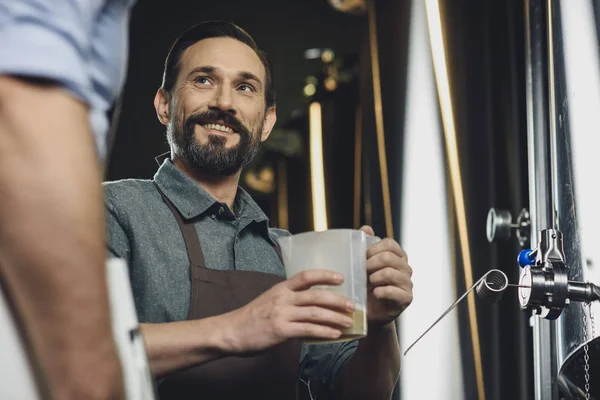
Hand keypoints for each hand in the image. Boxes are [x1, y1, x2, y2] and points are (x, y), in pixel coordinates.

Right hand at [222, 270, 355, 354]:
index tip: (341, 278)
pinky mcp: (281, 330)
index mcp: (281, 288)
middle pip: (316, 295)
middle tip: (352, 305)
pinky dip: (324, 331)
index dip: (325, 275)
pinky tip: (334, 334)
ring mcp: (282, 314)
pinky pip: (308, 330)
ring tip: (348, 322)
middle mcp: (283, 298)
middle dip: (337, 300)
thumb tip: (311, 305)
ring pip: (315, 312)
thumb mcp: (270, 300)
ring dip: (335, 317)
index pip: (306, 276)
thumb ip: (289, 300)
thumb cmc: (252, 317)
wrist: (232, 331)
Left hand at [361, 226, 412, 326]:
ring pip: (390, 273)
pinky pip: (394, 291)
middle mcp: (405, 268)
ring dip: (374, 277)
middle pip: (389, 257)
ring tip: (368, 283)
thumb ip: (366, 246)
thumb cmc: (365, 286)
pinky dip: (381, 291)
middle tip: (362, 271)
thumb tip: (366, 228)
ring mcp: (407, 283)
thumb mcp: (363, 264)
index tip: (362, 257)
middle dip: (371, 263)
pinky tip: (375, 294)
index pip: (389, 243)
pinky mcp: (406, 299)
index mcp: (397, 256)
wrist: (368, 312)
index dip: (373, 248)